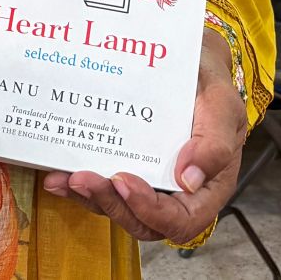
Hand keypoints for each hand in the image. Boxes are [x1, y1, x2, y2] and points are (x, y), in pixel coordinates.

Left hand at [42, 28, 246, 241]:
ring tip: (64, 178)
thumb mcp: (222, 104)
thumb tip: (188, 179)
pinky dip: (79, 183)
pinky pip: (103, 184)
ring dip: (88, 197)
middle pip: (142, 221)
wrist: (188, 59)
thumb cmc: (208, 83)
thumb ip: (214, 143)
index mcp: (206, 186)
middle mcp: (175, 191)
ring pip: (117, 206)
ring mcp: (148, 179)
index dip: (149, 209)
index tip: (124, 181)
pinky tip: (57, 172)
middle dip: (109, 203)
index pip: (180, 220)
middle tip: (83, 178)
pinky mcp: (125, 163)